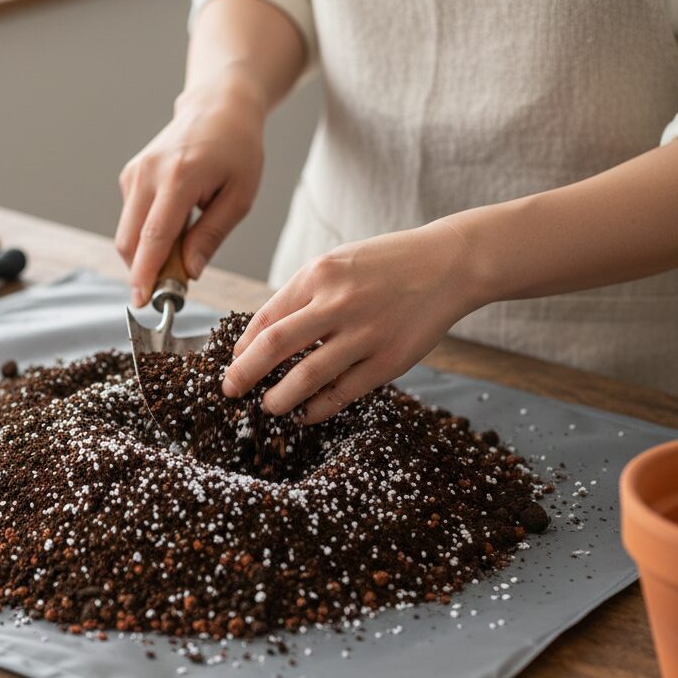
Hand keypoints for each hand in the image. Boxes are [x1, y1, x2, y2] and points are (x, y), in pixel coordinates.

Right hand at [116, 75, 264, 305]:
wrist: (217, 108)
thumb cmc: (237, 150)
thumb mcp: (240, 196)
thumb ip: (212, 235)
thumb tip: (188, 271)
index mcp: (179, 177)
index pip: (154, 236)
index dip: (146, 273)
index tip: (142, 301)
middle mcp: (148, 173)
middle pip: (130, 240)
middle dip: (144, 271)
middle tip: (172, 289)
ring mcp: (135, 173)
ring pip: (127, 233)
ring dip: (147, 254)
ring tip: (183, 252)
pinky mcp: (130, 175)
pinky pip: (132, 219)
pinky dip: (148, 235)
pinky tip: (176, 226)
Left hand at [221, 221, 480, 422]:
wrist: (447, 264)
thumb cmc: (385, 265)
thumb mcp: (337, 263)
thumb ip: (303, 295)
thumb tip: (264, 336)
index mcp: (319, 275)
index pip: (266, 317)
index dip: (243, 346)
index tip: (234, 362)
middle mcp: (338, 303)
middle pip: (274, 347)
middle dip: (244, 374)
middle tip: (230, 390)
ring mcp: (364, 334)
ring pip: (305, 377)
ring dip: (279, 398)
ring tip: (269, 407)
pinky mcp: (388, 361)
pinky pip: (342, 393)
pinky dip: (317, 408)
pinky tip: (305, 414)